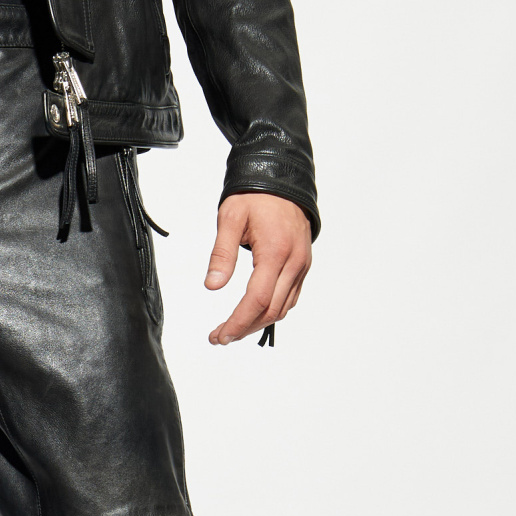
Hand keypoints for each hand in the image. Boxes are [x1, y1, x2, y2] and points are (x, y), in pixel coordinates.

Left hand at [205, 193, 311, 344]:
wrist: (282, 179)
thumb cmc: (256, 196)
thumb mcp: (230, 218)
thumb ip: (222, 254)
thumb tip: (213, 285)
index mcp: (275, 252)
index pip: (258, 300)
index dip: (238, 322)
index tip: (220, 335)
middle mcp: (294, 262)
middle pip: (272, 310)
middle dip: (245, 328)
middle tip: (220, 336)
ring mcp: (301, 264)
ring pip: (283, 307)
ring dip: (258, 323)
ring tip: (233, 329)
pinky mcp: (302, 264)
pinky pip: (291, 296)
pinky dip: (272, 310)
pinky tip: (254, 313)